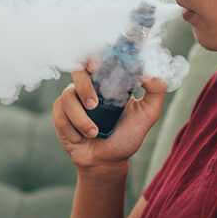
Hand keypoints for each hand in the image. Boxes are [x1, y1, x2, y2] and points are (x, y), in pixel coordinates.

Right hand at [51, 59, 167, 170]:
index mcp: (108, 81)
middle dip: (84, 86)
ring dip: (81, 119)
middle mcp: (89, 86)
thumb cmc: (126, 137)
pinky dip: (74, 130)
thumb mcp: (147, 114)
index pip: (98, 57)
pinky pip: (60, 115)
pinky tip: (82, 138)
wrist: (107, 162)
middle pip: (77, 70)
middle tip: (94, 105)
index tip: (95, 65)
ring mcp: (72, 99)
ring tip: (94, 132)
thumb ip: (156, 91)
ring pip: (67, 97)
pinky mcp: (60, 114)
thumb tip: (148, 73)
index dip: (92, 55)